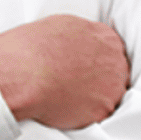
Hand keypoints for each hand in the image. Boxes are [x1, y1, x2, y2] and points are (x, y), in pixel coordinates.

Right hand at [0, 15, 129, 129]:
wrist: (23, 73)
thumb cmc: (35, 47)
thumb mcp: (64, 25)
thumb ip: (83, 37)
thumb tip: (81, 44)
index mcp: (108, 39)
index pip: (114, 51)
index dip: (99, 60)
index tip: (87, 68)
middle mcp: (116, 63)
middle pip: (117, 73)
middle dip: (101, 79)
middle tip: (78, 84)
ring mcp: (111, 89)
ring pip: (110, 96)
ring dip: (95, 98)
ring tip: (71, 97)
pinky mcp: (102, 111)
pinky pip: (98, 115)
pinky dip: (85, 114)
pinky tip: (68, 108)